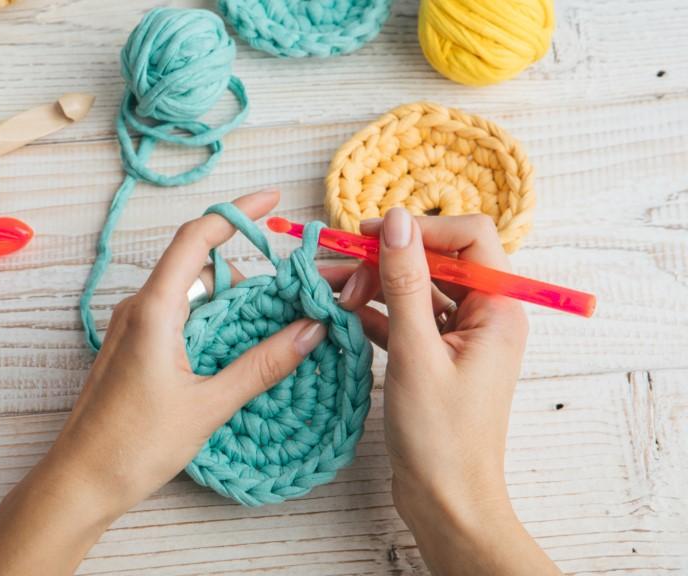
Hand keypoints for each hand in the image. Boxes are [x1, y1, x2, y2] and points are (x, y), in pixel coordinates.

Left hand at [0, 190, 326, 575]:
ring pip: (189, 291)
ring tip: (274, 321)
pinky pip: (177, 315)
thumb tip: (311, 330)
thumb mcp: (209, 404)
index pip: (197, 236)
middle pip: (198, 263)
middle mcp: (139, 308)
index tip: (274, 200)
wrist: (80, 481)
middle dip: (246, 267)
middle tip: (291, 288)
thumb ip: (263, 364)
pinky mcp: (132, 347)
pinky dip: (210, 319)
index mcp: (154, 309)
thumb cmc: (134, 445)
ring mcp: (132, 327)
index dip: (237, 211)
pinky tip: (237, 344)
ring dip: (230, 298)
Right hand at [323, 207, 559, 574]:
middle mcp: (483, 317)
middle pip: (433, 260)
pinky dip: (372, 313)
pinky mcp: (434, 357)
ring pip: (412, 288)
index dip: (418, 229)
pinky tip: (338, 314)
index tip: (369, 235)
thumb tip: (396, 220)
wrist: (446, 502)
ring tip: (327, 292)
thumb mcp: (416, 352)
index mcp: (498, 309)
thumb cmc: (441, 437)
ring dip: (370, 285)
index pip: (468, 237)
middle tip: (336, 273)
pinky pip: (403, 318)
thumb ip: (405, 282)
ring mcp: (458, 338)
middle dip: (383, 260)